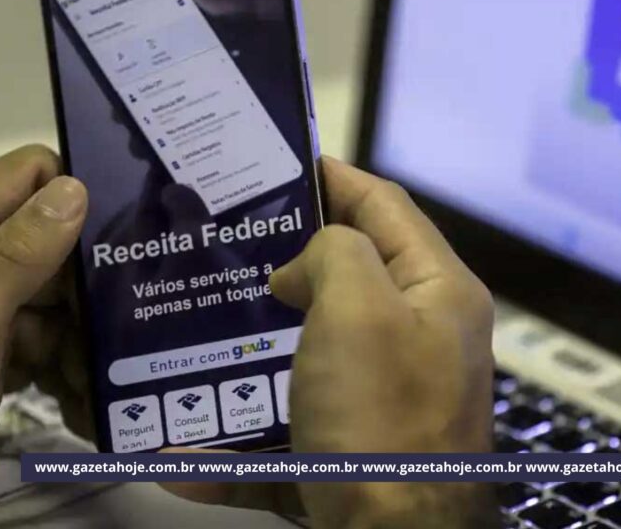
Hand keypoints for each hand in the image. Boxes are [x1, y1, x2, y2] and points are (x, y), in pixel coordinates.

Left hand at [0, 146, 87, 517]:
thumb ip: (14, 258)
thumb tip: (76, 188)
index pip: (26, 175)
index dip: (76, 197)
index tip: (123, 240)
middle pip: (51, 234)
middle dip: (86, 279)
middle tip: (121, 322)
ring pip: (58, 288)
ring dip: (81, 329)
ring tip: (93, 372)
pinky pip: (47, 329)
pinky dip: (64, 358)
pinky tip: (73, 389)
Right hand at [163, 158, 499, 527]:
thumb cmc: (383, 420)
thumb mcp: (359, 309)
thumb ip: (335, 253)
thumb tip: (305, 269)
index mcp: (438, 293)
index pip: (386, 209)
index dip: (336, 178)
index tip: (280, 163)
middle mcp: (421, 341)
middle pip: (349, 281)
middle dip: (286, 264)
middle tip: (227, 247)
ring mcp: (389, 401)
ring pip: (310, 360)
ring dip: (253, 355)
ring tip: (197, 331)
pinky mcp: (356, 455)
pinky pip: (291, 437)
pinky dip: (242, 446)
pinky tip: (183, 457)